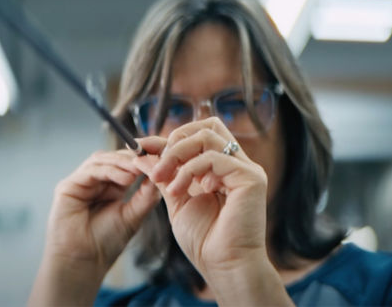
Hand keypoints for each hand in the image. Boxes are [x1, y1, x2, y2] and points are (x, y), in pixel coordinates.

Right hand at [45, 149, 160, 271]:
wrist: (83, 262)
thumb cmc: (106, 242)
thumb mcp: (133, 215)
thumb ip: (146, 194)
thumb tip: (160, 173)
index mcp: (110, 187)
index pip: (125, 164)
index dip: (141, 160)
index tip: (161, 160)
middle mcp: (94, 182)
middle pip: (112, 158)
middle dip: (132, 157)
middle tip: (150, 160)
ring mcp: (80, 183)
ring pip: (101, 160)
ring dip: (122, 162)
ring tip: (139, 170)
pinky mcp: (68, 186)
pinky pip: (90, 171)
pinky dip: (110, 170)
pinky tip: (126, 178)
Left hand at [135, 117, 268, 277]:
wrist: (223, 266)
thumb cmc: (204, 241)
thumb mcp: (176, 200)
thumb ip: (164, 175)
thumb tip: (141, 154)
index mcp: (222, 168)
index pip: (197, 137)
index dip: (167, 138)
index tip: (139, 147)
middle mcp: (237, 164)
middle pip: (207, 126)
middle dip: (175, 140)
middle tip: (157, 167)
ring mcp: (246, 169)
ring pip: (208, 137)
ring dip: (177, 156)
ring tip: (163, 181)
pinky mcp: (252, 178)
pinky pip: (216, 157)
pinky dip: (191, 170)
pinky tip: (181, 191)